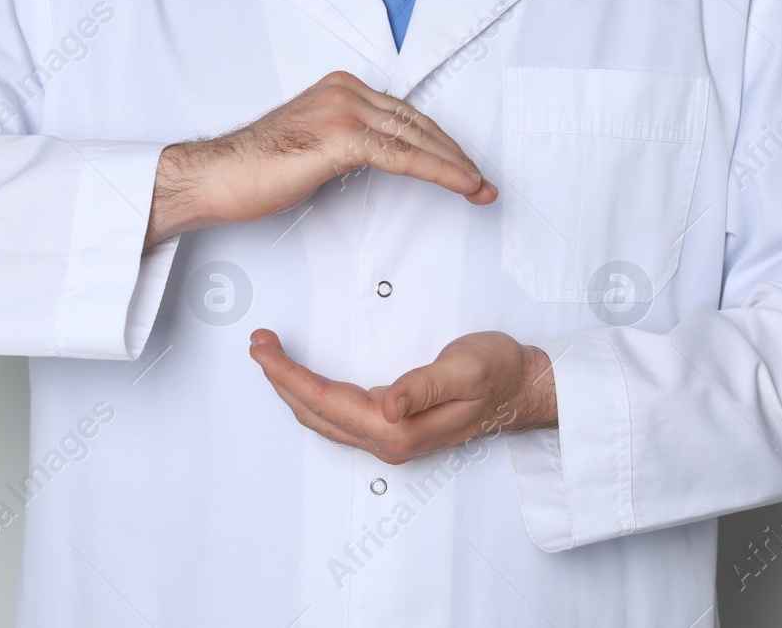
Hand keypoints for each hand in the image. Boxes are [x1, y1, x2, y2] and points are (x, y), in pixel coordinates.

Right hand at [145, 71, 494, 246]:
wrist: (217, 177)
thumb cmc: (254, 169)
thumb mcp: (313, 146)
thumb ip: (348, 143)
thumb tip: (378, 157)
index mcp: (341, 89)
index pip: (404, 115)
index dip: (439, 142)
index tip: (462, 165)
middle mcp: (346, 92)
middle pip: (417, 124)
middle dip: (454, 154)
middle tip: (480, 180)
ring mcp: (343, 111)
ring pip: (416, 138)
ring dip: (455, 165)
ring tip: (478, 188)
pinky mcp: (341, 138)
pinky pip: (402, 157)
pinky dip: (438, 172)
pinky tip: (459, 185)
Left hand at [248, 329, 557, 464]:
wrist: (523, 388)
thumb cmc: (498, 373)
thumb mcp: (465, 370)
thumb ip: (423, 386)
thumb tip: (387, 403)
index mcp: (399, 428)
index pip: (325, 401)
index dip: (288, 375)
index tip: (264, 348)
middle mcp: (388, 439)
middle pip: (314, 413)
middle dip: (279, 379)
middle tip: (257, 342)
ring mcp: (390, 436)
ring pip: (322, 417)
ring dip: (291, 387)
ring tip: (269, 355)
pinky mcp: (393, 426)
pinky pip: (337, 414)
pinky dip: (311, 393)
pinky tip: (303, 378)